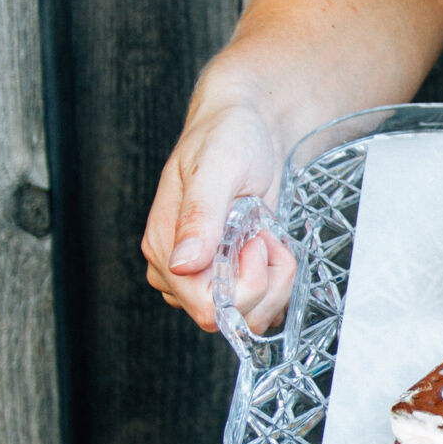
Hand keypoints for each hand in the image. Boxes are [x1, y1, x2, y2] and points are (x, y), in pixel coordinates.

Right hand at [141, 102, 297, 332]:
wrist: (249, 128)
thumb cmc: (227, 137)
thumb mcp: (217, 168)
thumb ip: (199, 216)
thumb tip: (181, 263)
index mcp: (165, 247)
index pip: (205, 307)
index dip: (243, 284)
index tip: (253, 240)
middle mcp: (181, 269)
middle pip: (230, 316)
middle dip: (264, 280)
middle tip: (262, 234)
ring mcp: (206, 274)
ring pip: (248, 315)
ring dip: (274, 279)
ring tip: (266, 235)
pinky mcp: (231, 274)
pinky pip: (259, 303)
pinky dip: (277, 279)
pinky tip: (270, 244)